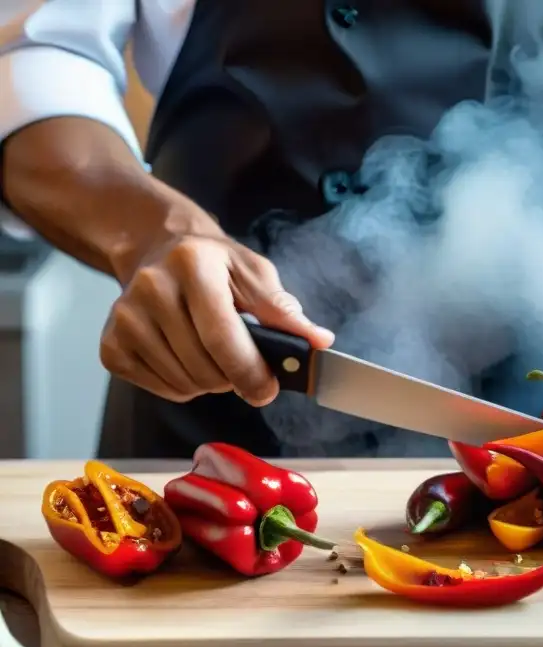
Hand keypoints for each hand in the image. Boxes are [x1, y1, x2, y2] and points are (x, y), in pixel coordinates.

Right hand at [100, 232, 334, 405]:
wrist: (158, 249)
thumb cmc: (216, 265)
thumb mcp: (255, 274)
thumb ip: (284, 311)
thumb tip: (319, 342)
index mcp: (193, 264)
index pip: (222, 336)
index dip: (250, 371)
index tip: (268, 389)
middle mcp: (151, 288)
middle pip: (204, 368)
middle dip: (234, 378)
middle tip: (243, 364)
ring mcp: (125, 318)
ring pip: (184, 384)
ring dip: (210, 382)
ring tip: (214, 355)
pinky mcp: (111, 344)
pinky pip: (160, 389)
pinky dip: (182, 387)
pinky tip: (187, 358)